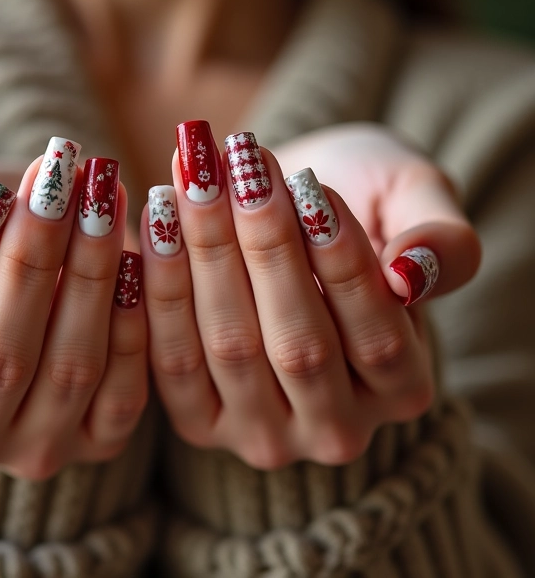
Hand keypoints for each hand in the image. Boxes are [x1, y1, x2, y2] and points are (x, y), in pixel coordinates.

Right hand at [0, 147, 147, 478]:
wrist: (36, 254)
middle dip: (30, 261)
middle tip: (55, 185)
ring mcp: (36, 446)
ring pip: (68, 371)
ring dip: (90, 275)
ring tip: (99, 200)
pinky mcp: (100, 439)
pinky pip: (124, 391)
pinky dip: (132, 321)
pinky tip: (136, 257)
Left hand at [141, 121, 479, 468]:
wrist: (294, 216)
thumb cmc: (363, 203)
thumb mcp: (418, 203)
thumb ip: (441, 239)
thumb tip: (411, 273)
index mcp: (402, 390)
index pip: (377, 336)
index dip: (341, 262)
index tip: (310, 184)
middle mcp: (335, 428)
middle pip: (297, 346)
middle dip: (265, 245)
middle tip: (241, 163)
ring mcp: (264, 433)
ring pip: (230, 347)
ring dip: (207, 253)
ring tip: (195, 175)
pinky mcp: (200, 419)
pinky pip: (171, 360)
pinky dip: (159, 286)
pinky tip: (155, 214)